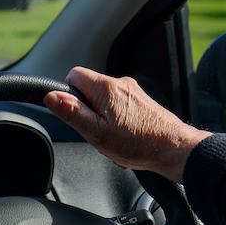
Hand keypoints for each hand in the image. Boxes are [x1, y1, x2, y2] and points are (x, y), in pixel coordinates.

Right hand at [43, 67, 211, 182]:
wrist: (174, 149)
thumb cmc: (139, 144)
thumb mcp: (96, 133)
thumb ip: (72, 112)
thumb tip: (51, 96)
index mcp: (106, 88)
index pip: (73, 75)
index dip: (68, 94)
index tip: (77, 114)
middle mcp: (120, 84)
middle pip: (88, 89)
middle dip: (87, 111)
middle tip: (97, 131)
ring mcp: (133, 91)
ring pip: (103, 100)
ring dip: (102, 118)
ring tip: (113, 137)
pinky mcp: (141, 101)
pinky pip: (118, 107)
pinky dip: (116, 122)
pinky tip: (125, 138)